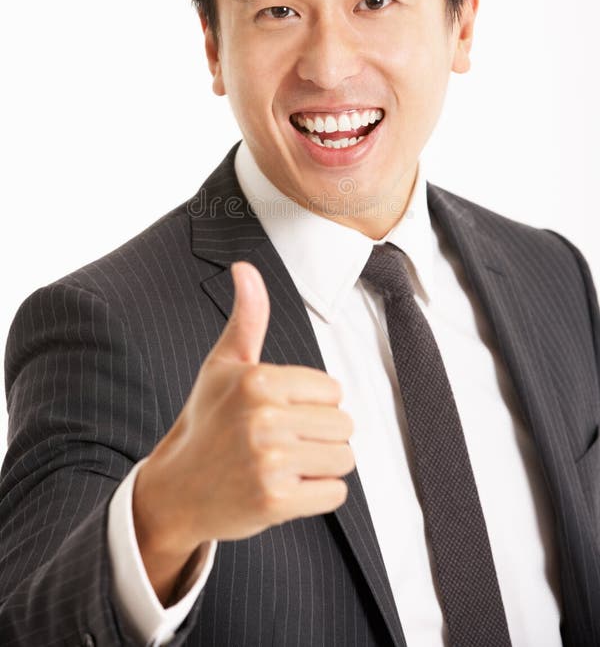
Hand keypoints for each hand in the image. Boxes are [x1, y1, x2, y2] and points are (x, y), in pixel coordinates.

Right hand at [132, 261, 354, 603]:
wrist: (176, 490)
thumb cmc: (207, 420)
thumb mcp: (223, 364)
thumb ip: (248, 318)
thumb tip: (244, 267)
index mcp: (258, 380)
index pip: (333, 391)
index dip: (312, 404)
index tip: (279, 413)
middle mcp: (264, 418)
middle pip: (344, 425)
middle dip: (320, 436)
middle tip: (281, 443)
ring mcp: (270, 462)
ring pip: (343, 458)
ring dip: (321, 465)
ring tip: (284, 464)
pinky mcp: (276, 501)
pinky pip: (335, 492)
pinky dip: (318, 494)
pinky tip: (285, 488)